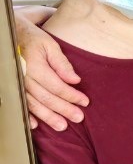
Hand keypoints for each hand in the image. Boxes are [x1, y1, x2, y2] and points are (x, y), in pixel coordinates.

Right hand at [16, 13, 87, 131]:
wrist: (15, 37)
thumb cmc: (35, 41)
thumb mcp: (51, 46)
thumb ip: (62, 63)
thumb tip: (75, 80)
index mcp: (35, 66)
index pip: (56, 86)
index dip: (71, 95)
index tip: (85, 102)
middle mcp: (25, 78)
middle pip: (46, 98)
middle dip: (64, 109)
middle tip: (78, 118)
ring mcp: (19, 85)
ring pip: (34, 104)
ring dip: (48, 117)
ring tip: (62, 126)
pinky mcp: (16, 88)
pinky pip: (21, 104)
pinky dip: (28, 116)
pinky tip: (36, 125)